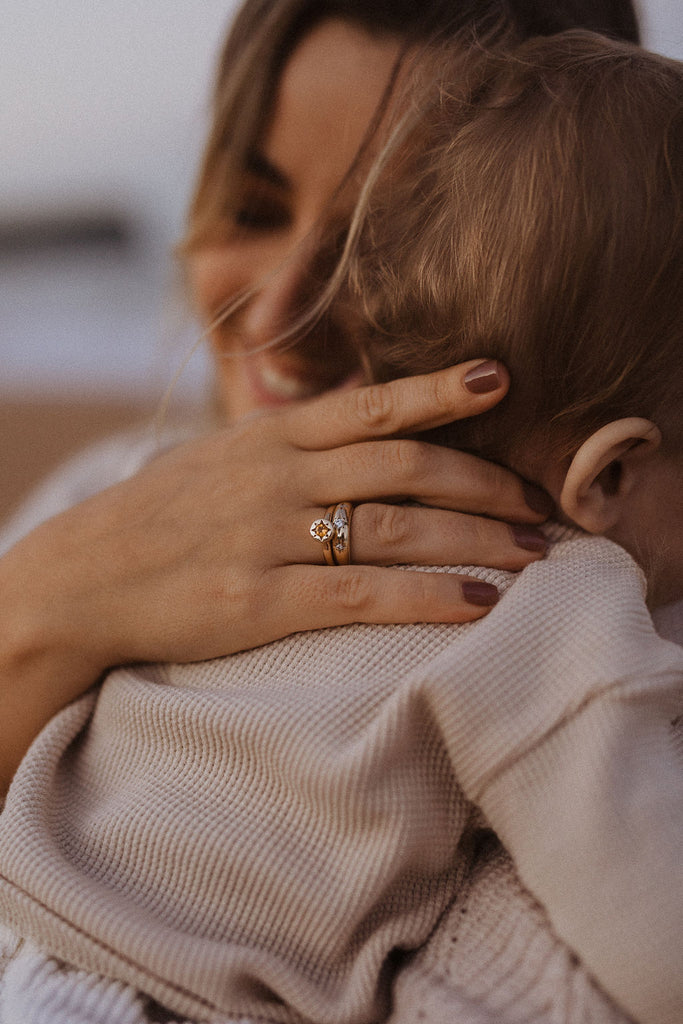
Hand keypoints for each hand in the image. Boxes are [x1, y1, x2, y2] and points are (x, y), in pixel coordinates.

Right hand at [0, 359, 549, 785]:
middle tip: (540, 505)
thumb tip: (355, 431)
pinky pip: (359, 596)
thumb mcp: (220, 459)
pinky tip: (476, 603)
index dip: (440, 392)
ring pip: (394, 528)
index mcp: (270, 437)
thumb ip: (289, 445)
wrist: (81, 577)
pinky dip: (425, 596)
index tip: (500, 379)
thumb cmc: (157, 516)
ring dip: (475, 539)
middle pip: (404, 467)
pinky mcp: (258, 601)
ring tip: (533, 554)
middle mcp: (278, 477)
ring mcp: (268, 537)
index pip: (371, 406)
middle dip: (484, 482)